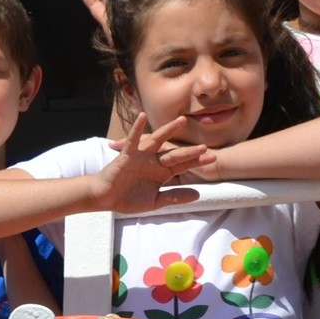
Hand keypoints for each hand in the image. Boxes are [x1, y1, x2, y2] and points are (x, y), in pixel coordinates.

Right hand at [93, 114, 211, 212]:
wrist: (106, 199)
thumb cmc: (128, 199)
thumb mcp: (155, 201)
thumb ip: (174, 197)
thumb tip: (198, 194)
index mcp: (162, 173)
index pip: (183, 166)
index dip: (197, 162)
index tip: (213, 158)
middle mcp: (154, 162)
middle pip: (175, 154)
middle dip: (189, 151)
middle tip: (205, 147)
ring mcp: (141, 156)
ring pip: (157, 141)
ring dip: (168, 130)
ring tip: (181, 120)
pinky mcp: (127, 155)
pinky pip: (133, 140)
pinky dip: (136, 128)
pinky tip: (142, 116)